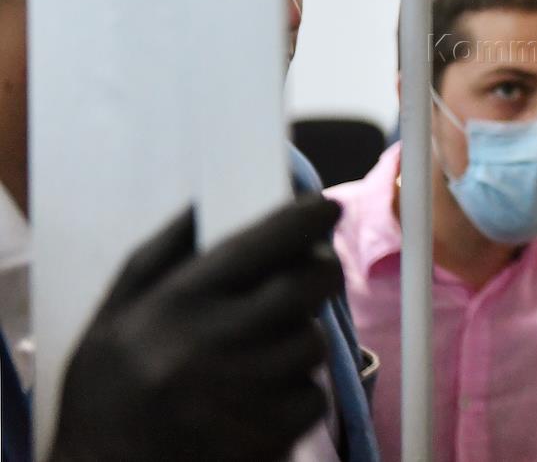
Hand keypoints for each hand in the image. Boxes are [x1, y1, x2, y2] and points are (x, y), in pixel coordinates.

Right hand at [49, 194, 343, 461]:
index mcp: (177, 306)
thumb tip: (205, 202)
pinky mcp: (269, 438)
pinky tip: (262, 397)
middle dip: (322, 270)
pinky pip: (313, 396)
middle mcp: (216, 345)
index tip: (326, 207)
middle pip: (306, 286)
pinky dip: (299, 391)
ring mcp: (247, 394)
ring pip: (314, 342)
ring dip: (302, 336)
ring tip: (265, 348)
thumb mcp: (113, 317)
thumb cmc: (107, 397)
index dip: (304, 220)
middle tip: (316, 271)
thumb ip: (160, 255)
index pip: (260, 245)